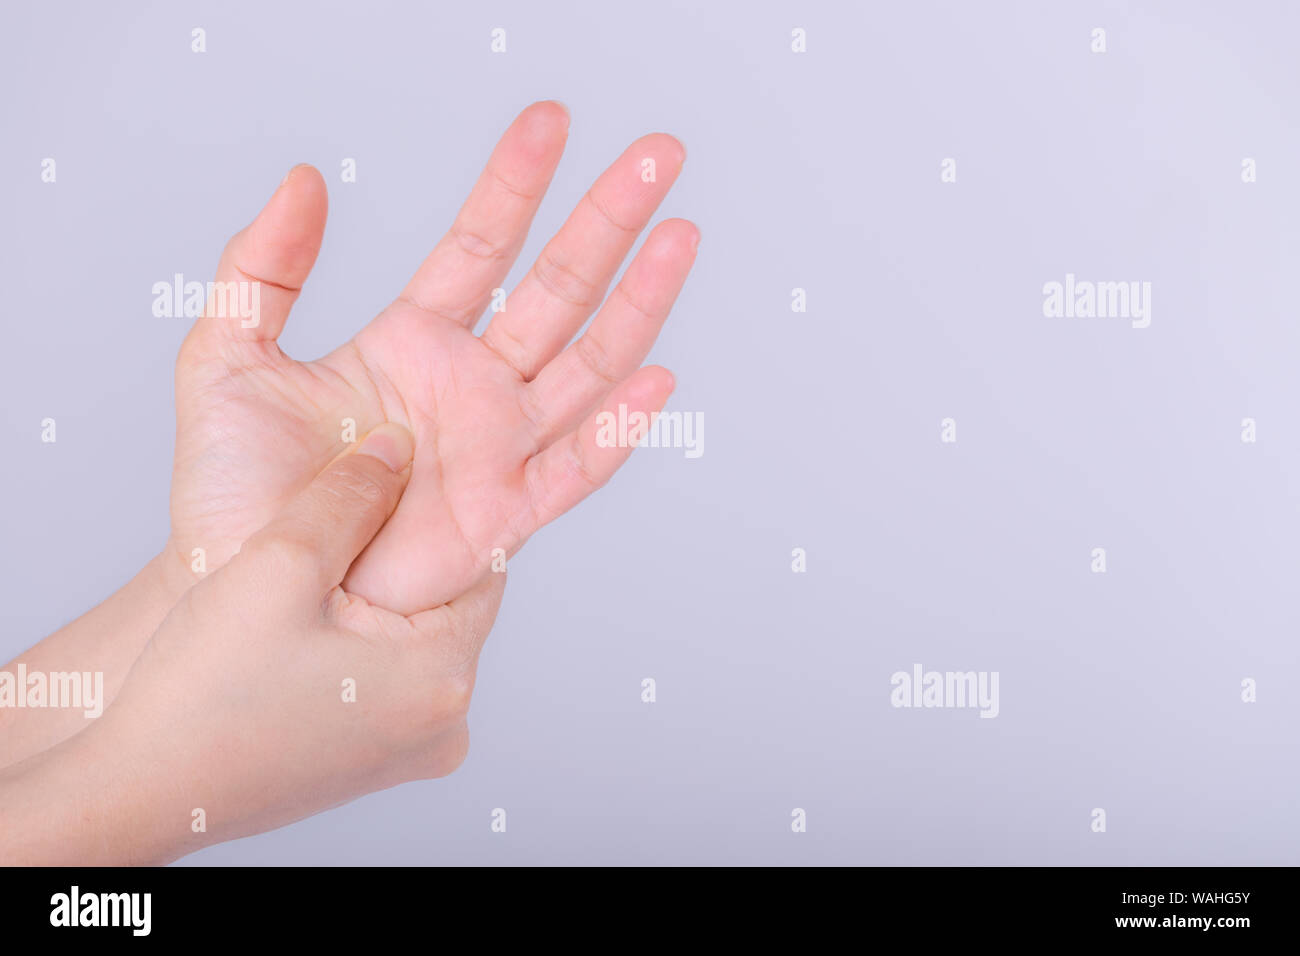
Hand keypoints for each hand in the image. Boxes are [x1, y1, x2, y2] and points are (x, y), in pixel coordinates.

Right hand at [0, 425, 503, 863]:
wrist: (137, 792)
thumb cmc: (203, 692)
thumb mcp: (281, 564)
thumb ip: (351, 495)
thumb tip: (399, 446)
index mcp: (443, 677)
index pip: (482, 564)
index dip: (437, 515)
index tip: (395, 487)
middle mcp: (448, 725)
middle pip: (449, 603)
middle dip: (403, 560)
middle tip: (345, 526)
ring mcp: (415, 751)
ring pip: (417, 639)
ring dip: (378, 602)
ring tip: (318, 580)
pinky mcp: (379, 762)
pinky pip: (392, 679)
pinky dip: (362, 646)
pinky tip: (307, 631)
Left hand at [171, 101, 696, 613]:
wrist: (252, 590)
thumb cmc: (237, 496)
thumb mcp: (228, 358)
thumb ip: (261, 267)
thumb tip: (301, 179)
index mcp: (414, 344)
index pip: (481, 246)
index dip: (516, 183)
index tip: (551, 121)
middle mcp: (471, 389)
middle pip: (557, 289)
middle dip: (609, 220)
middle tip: (658, 155)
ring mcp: (497, 449)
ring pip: (586, 364)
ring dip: (638, 302)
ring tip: (680, 238)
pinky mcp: (506, 517)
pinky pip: (574, 469)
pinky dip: (617, 429)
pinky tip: (656, 379)